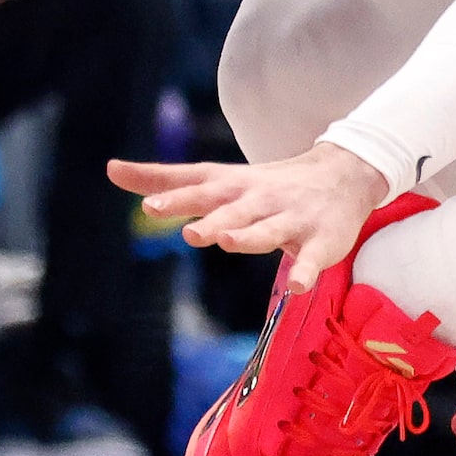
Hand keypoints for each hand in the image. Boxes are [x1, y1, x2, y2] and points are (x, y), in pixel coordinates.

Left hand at [111, 142, 389, 291]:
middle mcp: (261, 201)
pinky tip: (297, 287)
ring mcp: (292, 220)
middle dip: (214, 221)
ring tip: (229, 241)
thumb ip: (166, 178)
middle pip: (234, 212)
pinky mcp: (321, 241)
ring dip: (250, 236)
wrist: (344, 175)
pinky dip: (306, 272)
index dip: (178, 198)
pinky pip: (313, 259)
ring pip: (268, 231)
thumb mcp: (218, 178)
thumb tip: (110, 169)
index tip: (151, 206)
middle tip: (193, 233)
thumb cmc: (268, 184)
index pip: (202, 190)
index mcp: (233, 187)